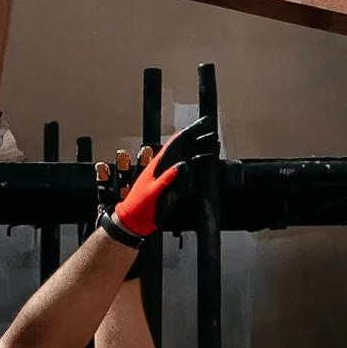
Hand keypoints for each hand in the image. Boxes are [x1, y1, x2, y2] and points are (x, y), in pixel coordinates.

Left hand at [98, 115, 218, 245]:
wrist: (134, 222)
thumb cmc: (139, 207)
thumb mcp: (153, 192)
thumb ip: (168, 178)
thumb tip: (183, 165)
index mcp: (157, 165)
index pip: (175, 144)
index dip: (188, 133)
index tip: (200, 125)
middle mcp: (163, 168)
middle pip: (182, 149)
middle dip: (197, 139)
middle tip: (211, 133)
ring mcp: (167, 176)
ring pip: (185, 158)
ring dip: (198, 150)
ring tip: (212, 144)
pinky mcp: (170, 185)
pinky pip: (186, 172)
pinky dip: (196, 165)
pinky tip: (204, 163)